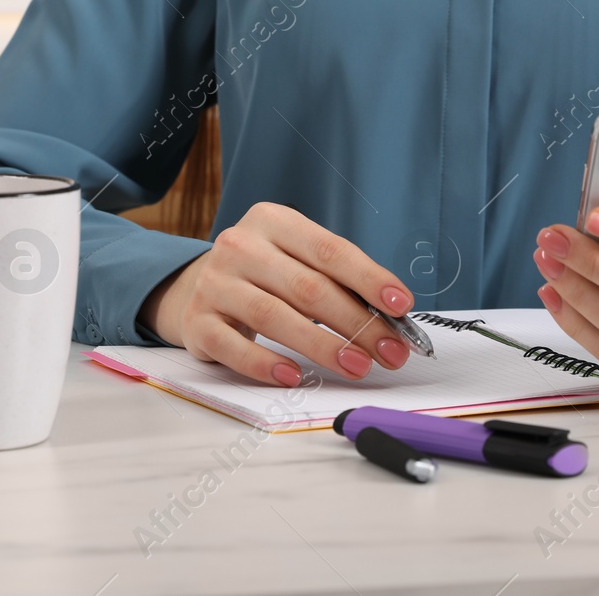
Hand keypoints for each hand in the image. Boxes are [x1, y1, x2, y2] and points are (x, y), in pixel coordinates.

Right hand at [138, 202, 415, 386]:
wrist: (197, 287)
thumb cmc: (265, 275)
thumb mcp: (296, 260)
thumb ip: (337, 281)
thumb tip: (391, 318)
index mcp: (272, 221)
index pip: (329, 250)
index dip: (368, 278)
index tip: (401, 304)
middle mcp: (240, 246)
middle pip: (307, 287)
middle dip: (356, 322)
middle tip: (389, 350)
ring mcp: (215, 283)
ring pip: (273, 316)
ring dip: (322, 346)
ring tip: (357, 365)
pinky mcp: (198, 322)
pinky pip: (234, 348)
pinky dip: (267, 365)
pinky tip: (295, 376)